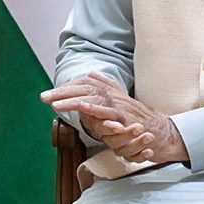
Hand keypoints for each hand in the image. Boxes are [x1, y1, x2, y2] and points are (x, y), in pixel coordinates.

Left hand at [39, 76, 188, 166]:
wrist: (160, 130)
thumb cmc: (137, 118)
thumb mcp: (119, 100)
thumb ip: (106, 86)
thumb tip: (91, 73)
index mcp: (109, 91)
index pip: (83, 85)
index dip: (65, 88)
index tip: (48, 94)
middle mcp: (112, 95)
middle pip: (83, 89)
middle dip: (62, 93)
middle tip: (43, 97)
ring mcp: (118, 104)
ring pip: (92, 97)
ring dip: (72, 100)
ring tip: (54, 104)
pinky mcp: (123, 116)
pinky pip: (105, 110)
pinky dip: (92, 108)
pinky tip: (79, 108)